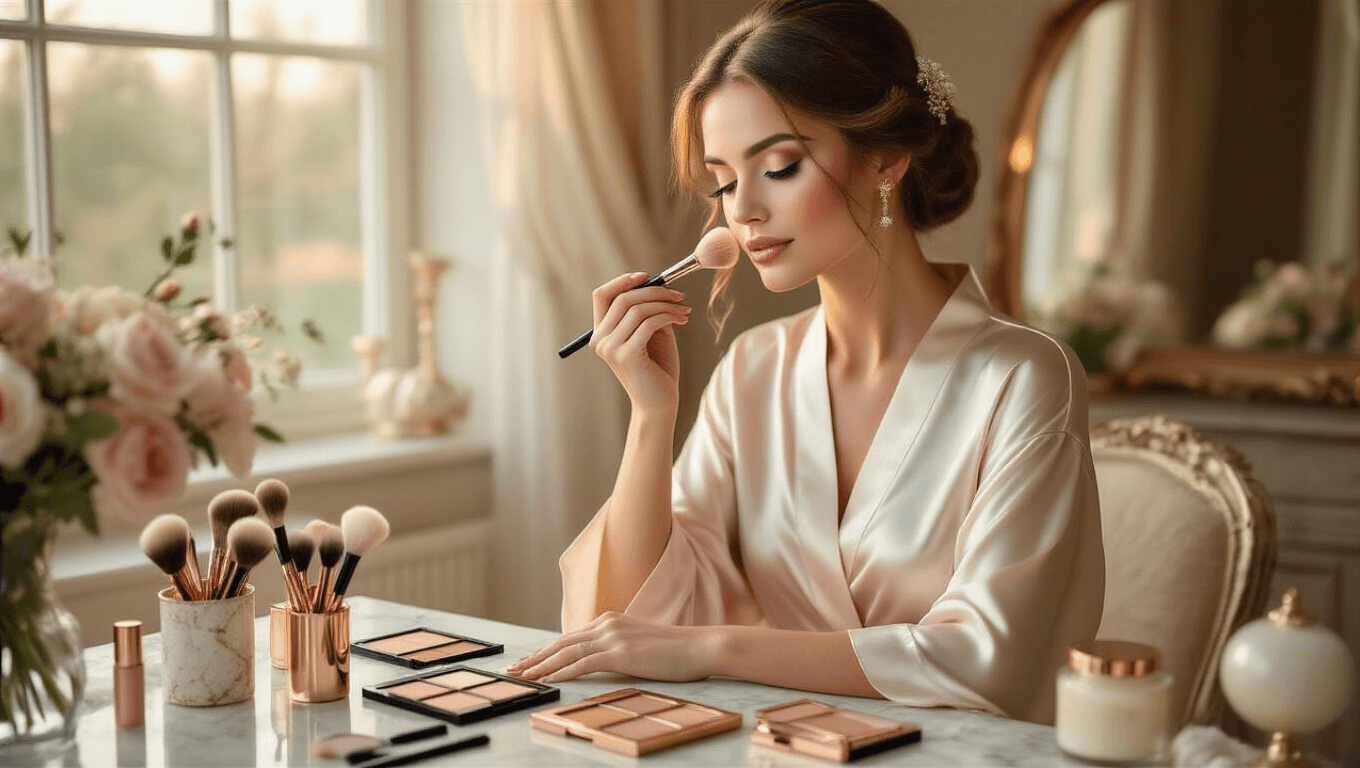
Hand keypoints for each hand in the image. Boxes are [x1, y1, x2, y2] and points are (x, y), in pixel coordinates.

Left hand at [507, 612, 716, 683]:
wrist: (699, 647)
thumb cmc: (675, 650)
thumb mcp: (640, 643)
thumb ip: (618, 646)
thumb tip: (601, 660)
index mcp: (610, 620)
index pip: (570, 636)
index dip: (546, 650)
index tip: (529, 661)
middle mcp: (607, 623)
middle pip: (561, 642)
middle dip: (535, 658)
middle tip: (515, 670)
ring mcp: (613, 637)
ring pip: (567, 652)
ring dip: (541, 666)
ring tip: (523, 678)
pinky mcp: (620, 653)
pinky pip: (583, 663)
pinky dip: (562, 672)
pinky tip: (549, 680)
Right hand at [590, 272, 690, 415]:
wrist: (660, 403)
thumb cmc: (658, 368)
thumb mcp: (652, 333)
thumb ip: (648, 311)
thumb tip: (658, 286)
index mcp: (601, 333)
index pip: (602, 295)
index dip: (623, 281)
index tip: (648, 276)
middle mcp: (600, 340)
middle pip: (622, 298)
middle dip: (655, 291)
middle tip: (679, 295)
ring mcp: (610, 348)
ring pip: (637, 309)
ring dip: (666, 304)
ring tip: (684, 311)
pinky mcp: (626, 356)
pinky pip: (649, 323)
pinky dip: (668, 316)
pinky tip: (683, 320)